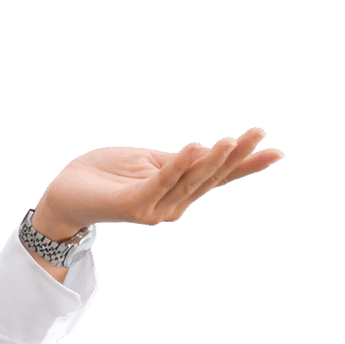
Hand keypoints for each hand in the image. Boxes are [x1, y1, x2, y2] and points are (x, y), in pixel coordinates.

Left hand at [32, 127, 285, 242]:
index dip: (247, 165)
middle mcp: (172, 205)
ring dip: (211, 159)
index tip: (278, 151)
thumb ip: (178, 160)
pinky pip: (159, 182)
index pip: (218, 177)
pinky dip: (177, 165)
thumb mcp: (149, 160)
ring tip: (230, 139)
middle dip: (236, 156)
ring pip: (189, 180)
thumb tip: (210, 150)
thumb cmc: (106, 174)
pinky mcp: (133, 206)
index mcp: (178, 191)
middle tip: (259, 134)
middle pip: (210, 177)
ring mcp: (154, 209)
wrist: (66, 192)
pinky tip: (192, 147)